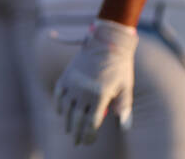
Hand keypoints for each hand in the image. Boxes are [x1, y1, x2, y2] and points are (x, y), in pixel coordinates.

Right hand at [53, 18, 137, 144]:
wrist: (107, 42)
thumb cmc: (120, 66)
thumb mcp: (126, 87)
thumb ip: (124, 107)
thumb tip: (124, 126)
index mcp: (99, 95)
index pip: (92, 122)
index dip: (89, 135)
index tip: (88, 142)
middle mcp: (83, 90)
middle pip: (77, 118)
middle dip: (76, 133)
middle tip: (77, 143)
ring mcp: (73, 82)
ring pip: (66, 108)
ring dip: (66, 121)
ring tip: (69, 130)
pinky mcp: (67, 74)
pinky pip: (59, 93)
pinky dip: (58, 104)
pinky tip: (60, 112)